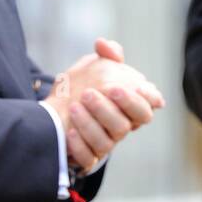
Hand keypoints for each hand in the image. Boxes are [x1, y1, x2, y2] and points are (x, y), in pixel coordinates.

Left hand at [45, 37, 164, 172]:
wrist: (54, 111)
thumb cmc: (82, 88)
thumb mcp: (93, 68)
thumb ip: (104, 55)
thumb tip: (102, 43)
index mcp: (128, 107)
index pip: (147, 107)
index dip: (142, 99)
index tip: (124, 86)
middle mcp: (121, 127)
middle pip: (130, 123)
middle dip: (116, 106)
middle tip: (97, 91)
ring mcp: (105, 143)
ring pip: (108, 141)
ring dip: (91, 122)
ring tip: (75, 105)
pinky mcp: (88, 157)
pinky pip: (88, 158)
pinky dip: (80, 145)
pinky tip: (70, 131)